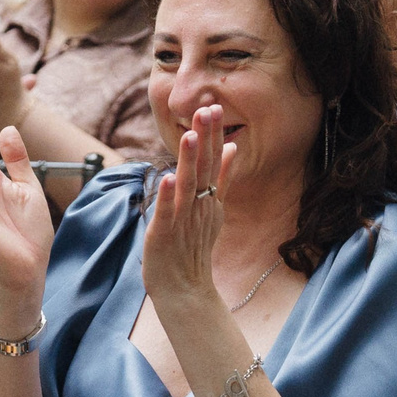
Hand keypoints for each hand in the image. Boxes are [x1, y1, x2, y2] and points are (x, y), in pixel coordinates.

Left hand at [141, 103, 238, 315]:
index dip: (213, 134)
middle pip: (205, 168)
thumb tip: (231, 147)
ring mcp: (183, 220)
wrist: (185, 289)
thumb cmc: (192, 247)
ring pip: (188, 186)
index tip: (213, 106)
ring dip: (189, 160)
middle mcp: (199, 206)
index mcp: (208, 197)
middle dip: (205, 138)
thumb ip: (221, 178)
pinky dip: (168, 196)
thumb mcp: (212, 208)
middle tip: (208, 109)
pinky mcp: (165, 235)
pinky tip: (167, 177)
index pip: (213, 161)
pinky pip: (168, 213)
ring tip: (190, 135)